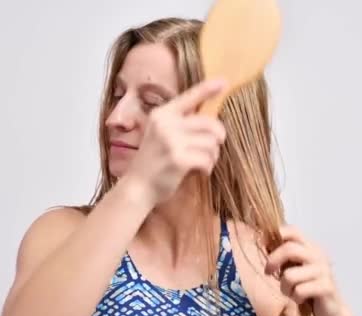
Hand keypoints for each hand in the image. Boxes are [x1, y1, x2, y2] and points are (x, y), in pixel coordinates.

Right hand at [124, 79, 226, 204]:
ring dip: (213, 155)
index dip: (208, 89)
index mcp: (162, 114)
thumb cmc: (154, 162)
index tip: (224, 82)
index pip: (189, 97)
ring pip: (211, 142)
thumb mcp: (161, 135)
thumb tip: (211, 121)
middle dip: (218, 138)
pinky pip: (207, 159)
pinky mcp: (178, 159)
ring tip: (203, 162)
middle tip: (213, 148)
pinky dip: (208, 167)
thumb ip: (180, 124)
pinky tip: (201, 172)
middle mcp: (166, 124)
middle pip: (210, 123)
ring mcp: (171, 141)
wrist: (137, 187)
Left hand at [265, 226, 352, 315]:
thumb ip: (283, 255)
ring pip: (290, 275)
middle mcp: (318, 255)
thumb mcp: (294, 267)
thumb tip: (262, 242)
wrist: (332, 309)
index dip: (276, 235)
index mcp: (310, 247)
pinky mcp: (326, 287)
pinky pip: (299, 290)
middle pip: (289, 249)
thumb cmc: (307, 286)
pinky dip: (295, 298)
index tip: (264, 246)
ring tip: (291, 291)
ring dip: (285, 287)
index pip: (293, 230)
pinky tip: (301, 299)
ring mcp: (323, 270)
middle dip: (273, 261)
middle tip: (268, 272)